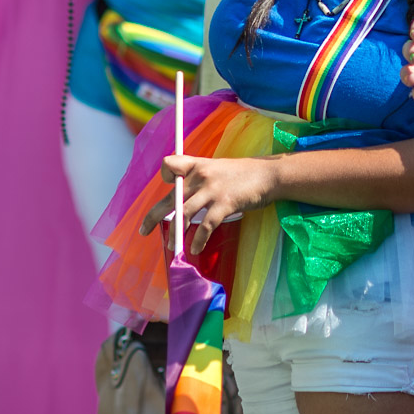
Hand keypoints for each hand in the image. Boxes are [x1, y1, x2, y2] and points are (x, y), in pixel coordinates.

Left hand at [140, 154, 278, 255]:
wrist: (268, 174)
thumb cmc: (242, 174)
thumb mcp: (217, 168)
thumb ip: (200, 178)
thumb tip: (183, 195)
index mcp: (198, 164)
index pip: (170, 165)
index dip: (165, 177)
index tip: (166, 188)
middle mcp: (201, 176)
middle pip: (170, 197)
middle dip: (154, 216)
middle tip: (144, 230)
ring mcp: (212, 189)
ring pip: (184, 214)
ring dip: (176, 233)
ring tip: (173, 247)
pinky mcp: (224, 203)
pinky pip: (206, 225)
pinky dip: (199, 239)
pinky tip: (196, 248)